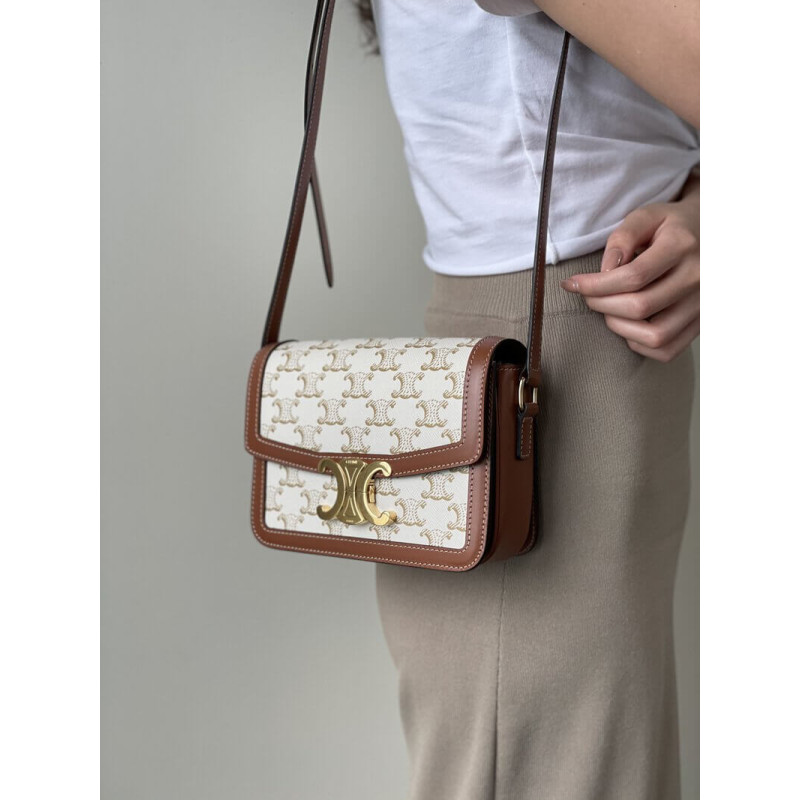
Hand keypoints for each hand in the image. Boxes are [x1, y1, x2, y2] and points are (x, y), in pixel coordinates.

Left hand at [560, 172, 699, 362]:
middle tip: (589, 296)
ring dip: (619, 327)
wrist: (711, 233)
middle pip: (640, 307)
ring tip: (608, 310)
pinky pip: (666, 350)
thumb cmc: (671, 226)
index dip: (595, 285)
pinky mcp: (702, 324)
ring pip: (655, 335)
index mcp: (683, 246)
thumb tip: (606, 270)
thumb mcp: (646, 216)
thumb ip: (623, 237)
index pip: (632, 276)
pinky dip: (639, 343)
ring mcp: (704, 305)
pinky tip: (629, 324)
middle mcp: (699, 278)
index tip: (572, 284)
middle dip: (602, 304)